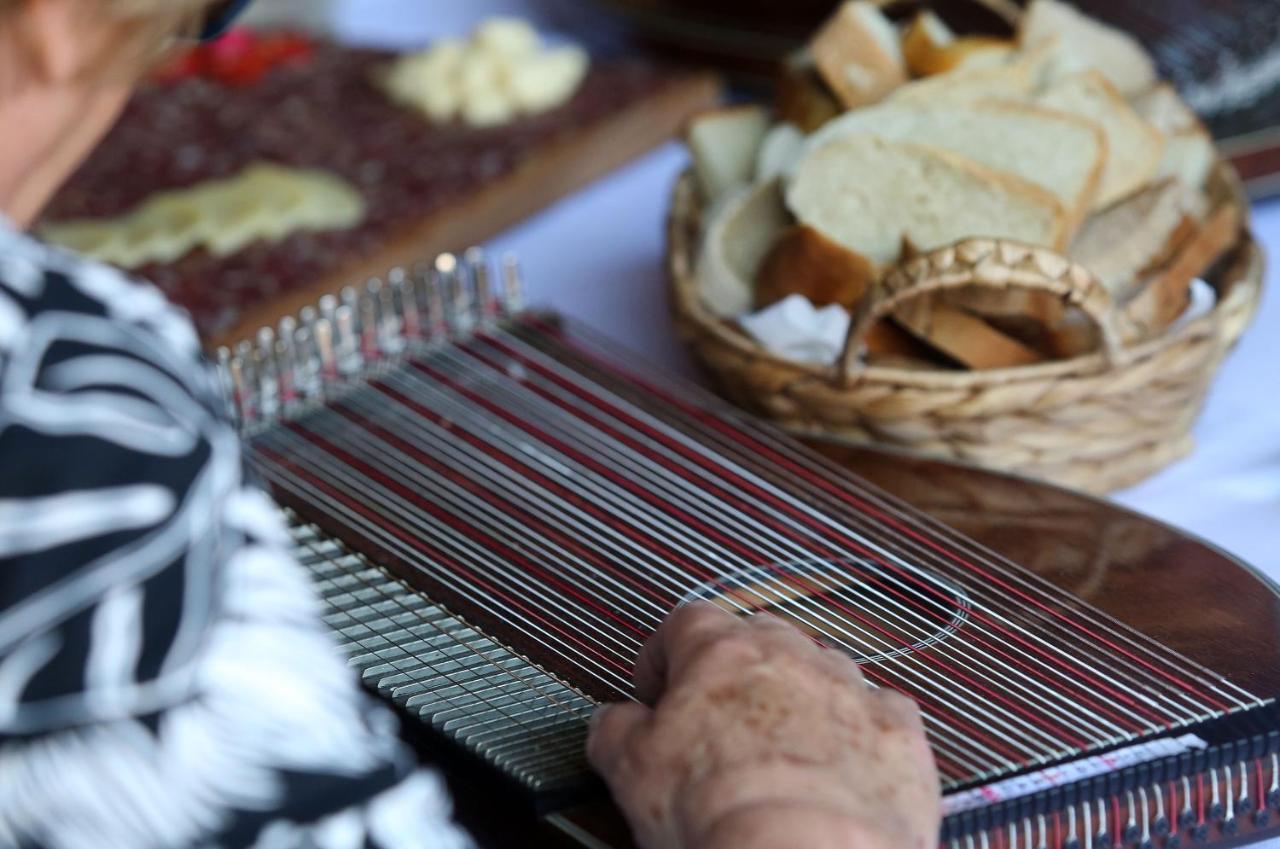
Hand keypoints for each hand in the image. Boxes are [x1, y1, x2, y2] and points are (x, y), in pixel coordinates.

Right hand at [587, 602, 940, 848]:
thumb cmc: (723, 813)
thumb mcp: (629, 770)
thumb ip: (616, 729)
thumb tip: (614, 722)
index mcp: (723, 651)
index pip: (685, 622)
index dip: (665, 655)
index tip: (658, 690)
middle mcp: (792, 656)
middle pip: (758, 638)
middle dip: (736, 673)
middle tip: (717, 724)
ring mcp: (850, 689)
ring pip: (821, 671)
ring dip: (800, 698)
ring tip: (780, 752)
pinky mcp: (898, 732)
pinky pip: (879, 712)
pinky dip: (859, 732)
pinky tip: (840, 767)